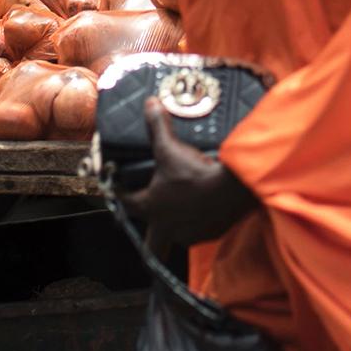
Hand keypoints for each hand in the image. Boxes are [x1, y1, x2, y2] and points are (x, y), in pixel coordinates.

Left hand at [118, 99, 257, 254]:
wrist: (233, 189)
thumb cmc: (195, 173)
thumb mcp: (172, 148)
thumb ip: (158, 127)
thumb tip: (149, 103)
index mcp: (152, 208)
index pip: (127, 204)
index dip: (119, 194)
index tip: (117, 188)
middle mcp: (168, 227)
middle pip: (152, 247)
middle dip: (151, 244)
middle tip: (153, 236)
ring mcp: (191, 234)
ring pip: (179, 236)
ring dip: (179, 226)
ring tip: (185, 210)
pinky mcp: (212, 233)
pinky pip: (202, 231)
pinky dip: (202, 222)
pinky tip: (208, 208)